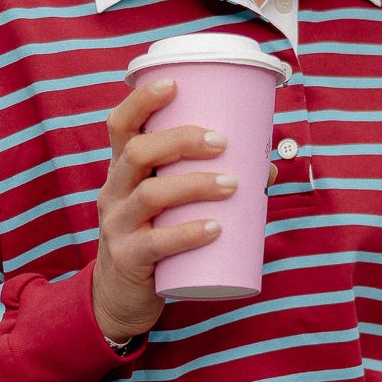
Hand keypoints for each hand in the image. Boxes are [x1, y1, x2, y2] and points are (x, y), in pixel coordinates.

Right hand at [92, 79, 277, 343]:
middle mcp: (113, 192)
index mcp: (121, 171)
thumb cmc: (154, 236)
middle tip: (222, 141)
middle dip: (181, 140)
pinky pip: (156, 243)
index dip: (141, 100)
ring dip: (195, 184)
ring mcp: (117, 226)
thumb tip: (267, 166)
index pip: (119, 126)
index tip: (175, 85)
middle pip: (137, 153)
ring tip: (233, 184)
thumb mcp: (168, 204)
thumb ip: (207, 180)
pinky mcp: (129, 260)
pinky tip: (215, 228)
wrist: (120, 296)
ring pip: (150, 195)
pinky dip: (188, 234)